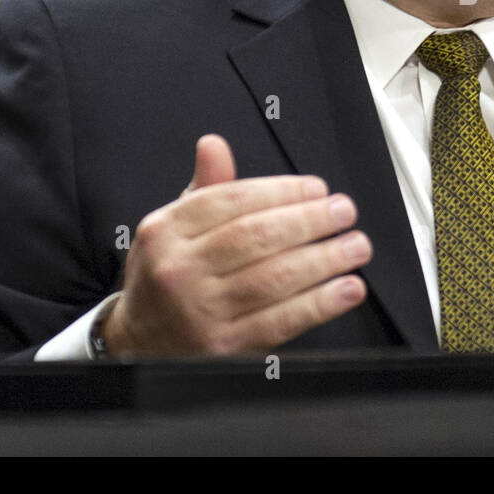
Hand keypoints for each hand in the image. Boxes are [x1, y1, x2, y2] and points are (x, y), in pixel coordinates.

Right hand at [101, 134, 370, 355]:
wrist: (138, 342)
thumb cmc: (164, 276)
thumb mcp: (171, 226)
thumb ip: (203, 188)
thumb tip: (213, 145)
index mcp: (166, 230)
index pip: (231, 201)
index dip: (281, 191)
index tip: (318, 189)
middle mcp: (180, 269)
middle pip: (255, 237)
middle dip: (309, 221)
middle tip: (344, 212)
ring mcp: (201, 311)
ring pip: (273, 278)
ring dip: (324, 260)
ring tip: (355, 246)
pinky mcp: (224, 347)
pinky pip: (280, 321)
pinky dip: (319, 304)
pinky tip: (346, 289)